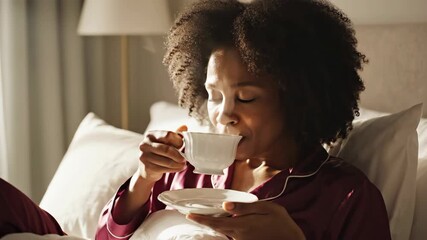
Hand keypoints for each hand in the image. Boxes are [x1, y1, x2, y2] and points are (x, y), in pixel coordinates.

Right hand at [138, 126, 187, 181]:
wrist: (147, 168)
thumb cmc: (158, 152)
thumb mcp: (166, 142)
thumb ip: (175, 135)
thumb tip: (184, 127)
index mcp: (151, 135)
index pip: (168, 135)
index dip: (178, 141)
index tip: (183, 145)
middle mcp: (145, 144)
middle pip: (166, 149)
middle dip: (178, 155)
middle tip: (185, 159)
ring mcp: (144, 156)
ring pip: (166, 161)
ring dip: (178, 164)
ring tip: (183, 164)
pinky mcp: (147, 167)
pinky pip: (164, 169)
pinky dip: (174, 169)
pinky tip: (178, 168)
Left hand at [187, 201, 305, 239]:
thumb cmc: (282, 225)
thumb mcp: (268, 209)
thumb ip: (246, 207)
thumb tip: (226, 207)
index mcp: (242, 227)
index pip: (216, 223)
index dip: (201, 219)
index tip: (189, 215)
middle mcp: (238, 237)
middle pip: (217, 228)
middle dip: (206, 221)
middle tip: (196, 213)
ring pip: (225, 231)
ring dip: (219, 224)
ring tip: (215, 214)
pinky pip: (232, 235)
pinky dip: (227, 228)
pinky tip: (231, 221)